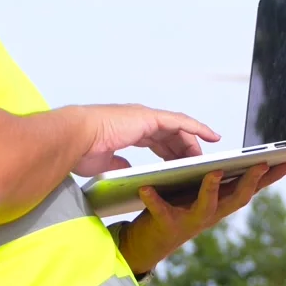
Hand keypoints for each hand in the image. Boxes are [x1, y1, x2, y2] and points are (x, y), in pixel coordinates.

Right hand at [72, 103, 220, 176]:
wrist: (75, 137)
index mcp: (127, 129)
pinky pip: (180, 122)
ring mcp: (144, 117)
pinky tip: (210, 136)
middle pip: (170, 134)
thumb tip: (126, 168)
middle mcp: (138, 120)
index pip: (155, 139)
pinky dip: (197, 128)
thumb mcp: (105, 162)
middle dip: (184, 149)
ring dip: (193, 141)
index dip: (170, 149)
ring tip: (206, 155)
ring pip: (178, 128)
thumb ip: (118, 163)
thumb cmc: (82, 150)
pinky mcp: (149, 118)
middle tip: (197, 163)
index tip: (179, 159)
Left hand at [118, 161, 285, 275]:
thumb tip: (232, 161)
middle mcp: (212, 215)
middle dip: (251, 181)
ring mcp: (191, 222)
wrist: (150, 244)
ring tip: (214, 171)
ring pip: (207, 206)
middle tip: (263, 163)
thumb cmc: (177, 209)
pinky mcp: (166, 226)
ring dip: (212, 189)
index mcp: (221, 203)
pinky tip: (145, 188)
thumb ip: (216, 181)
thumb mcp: (202, 193)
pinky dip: (154, 200)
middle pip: (237, 198)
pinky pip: (161, 211)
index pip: (251, 188)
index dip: (272, 176)